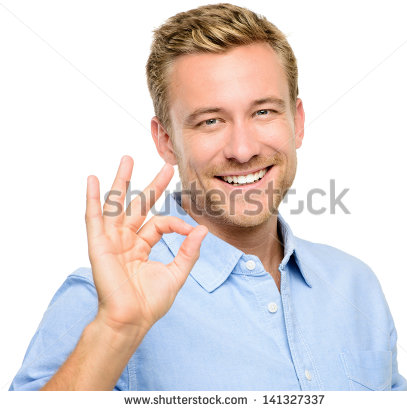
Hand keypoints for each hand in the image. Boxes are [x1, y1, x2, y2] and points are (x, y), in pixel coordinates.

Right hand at [85, 155, 207, 335]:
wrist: (132, 319)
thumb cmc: (150, 302)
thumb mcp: (176, 273)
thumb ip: (188, 251)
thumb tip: (202, 229)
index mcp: (143, 246)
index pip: (161, 223)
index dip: (178, 223)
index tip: (192, 229)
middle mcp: (127, 239)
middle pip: (140, 205)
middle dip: (152, 185)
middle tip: (165, 165)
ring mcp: (112, 240)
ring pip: (117, 205)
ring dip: (121, 182)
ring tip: (127, 159)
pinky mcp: (99, 244)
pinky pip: (94, 217)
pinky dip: (93, 199)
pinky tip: (93, 180)